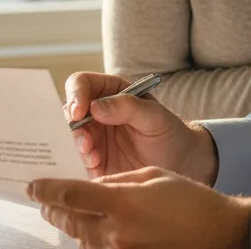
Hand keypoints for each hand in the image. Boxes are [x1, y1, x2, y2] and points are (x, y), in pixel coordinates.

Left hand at [30, 168, 250, 248]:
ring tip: (66, 213)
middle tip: (45, 200)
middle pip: (69, 221)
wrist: (218, 233)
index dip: (46, 190)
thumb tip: (92, 184)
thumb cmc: (190, 199)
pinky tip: (92, 231)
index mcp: (122, 202)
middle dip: (53, 209)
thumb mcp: (152, 175)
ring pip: (80, 239)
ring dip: (70, 225)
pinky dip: (89, 240)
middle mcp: (116, 231)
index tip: (33, 186)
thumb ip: (117, 180)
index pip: (71, 195)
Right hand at [64, 72, 217, 183]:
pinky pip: (77, 160)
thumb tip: (95, 107)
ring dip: (79, 146)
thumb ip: (128, 107)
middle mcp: (97, 112)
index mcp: (111, 92)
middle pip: (70, 110)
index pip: (82, 83)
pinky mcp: (94, 160)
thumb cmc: (170, 133)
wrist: (180, 164)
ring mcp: (94, 137)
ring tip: (94, 156)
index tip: (79, 111)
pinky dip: (82, 163)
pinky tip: (97, 166)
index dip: (76, 94)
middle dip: (74, 126)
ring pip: (71, 136)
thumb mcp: (155, 117)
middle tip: (87, 142)